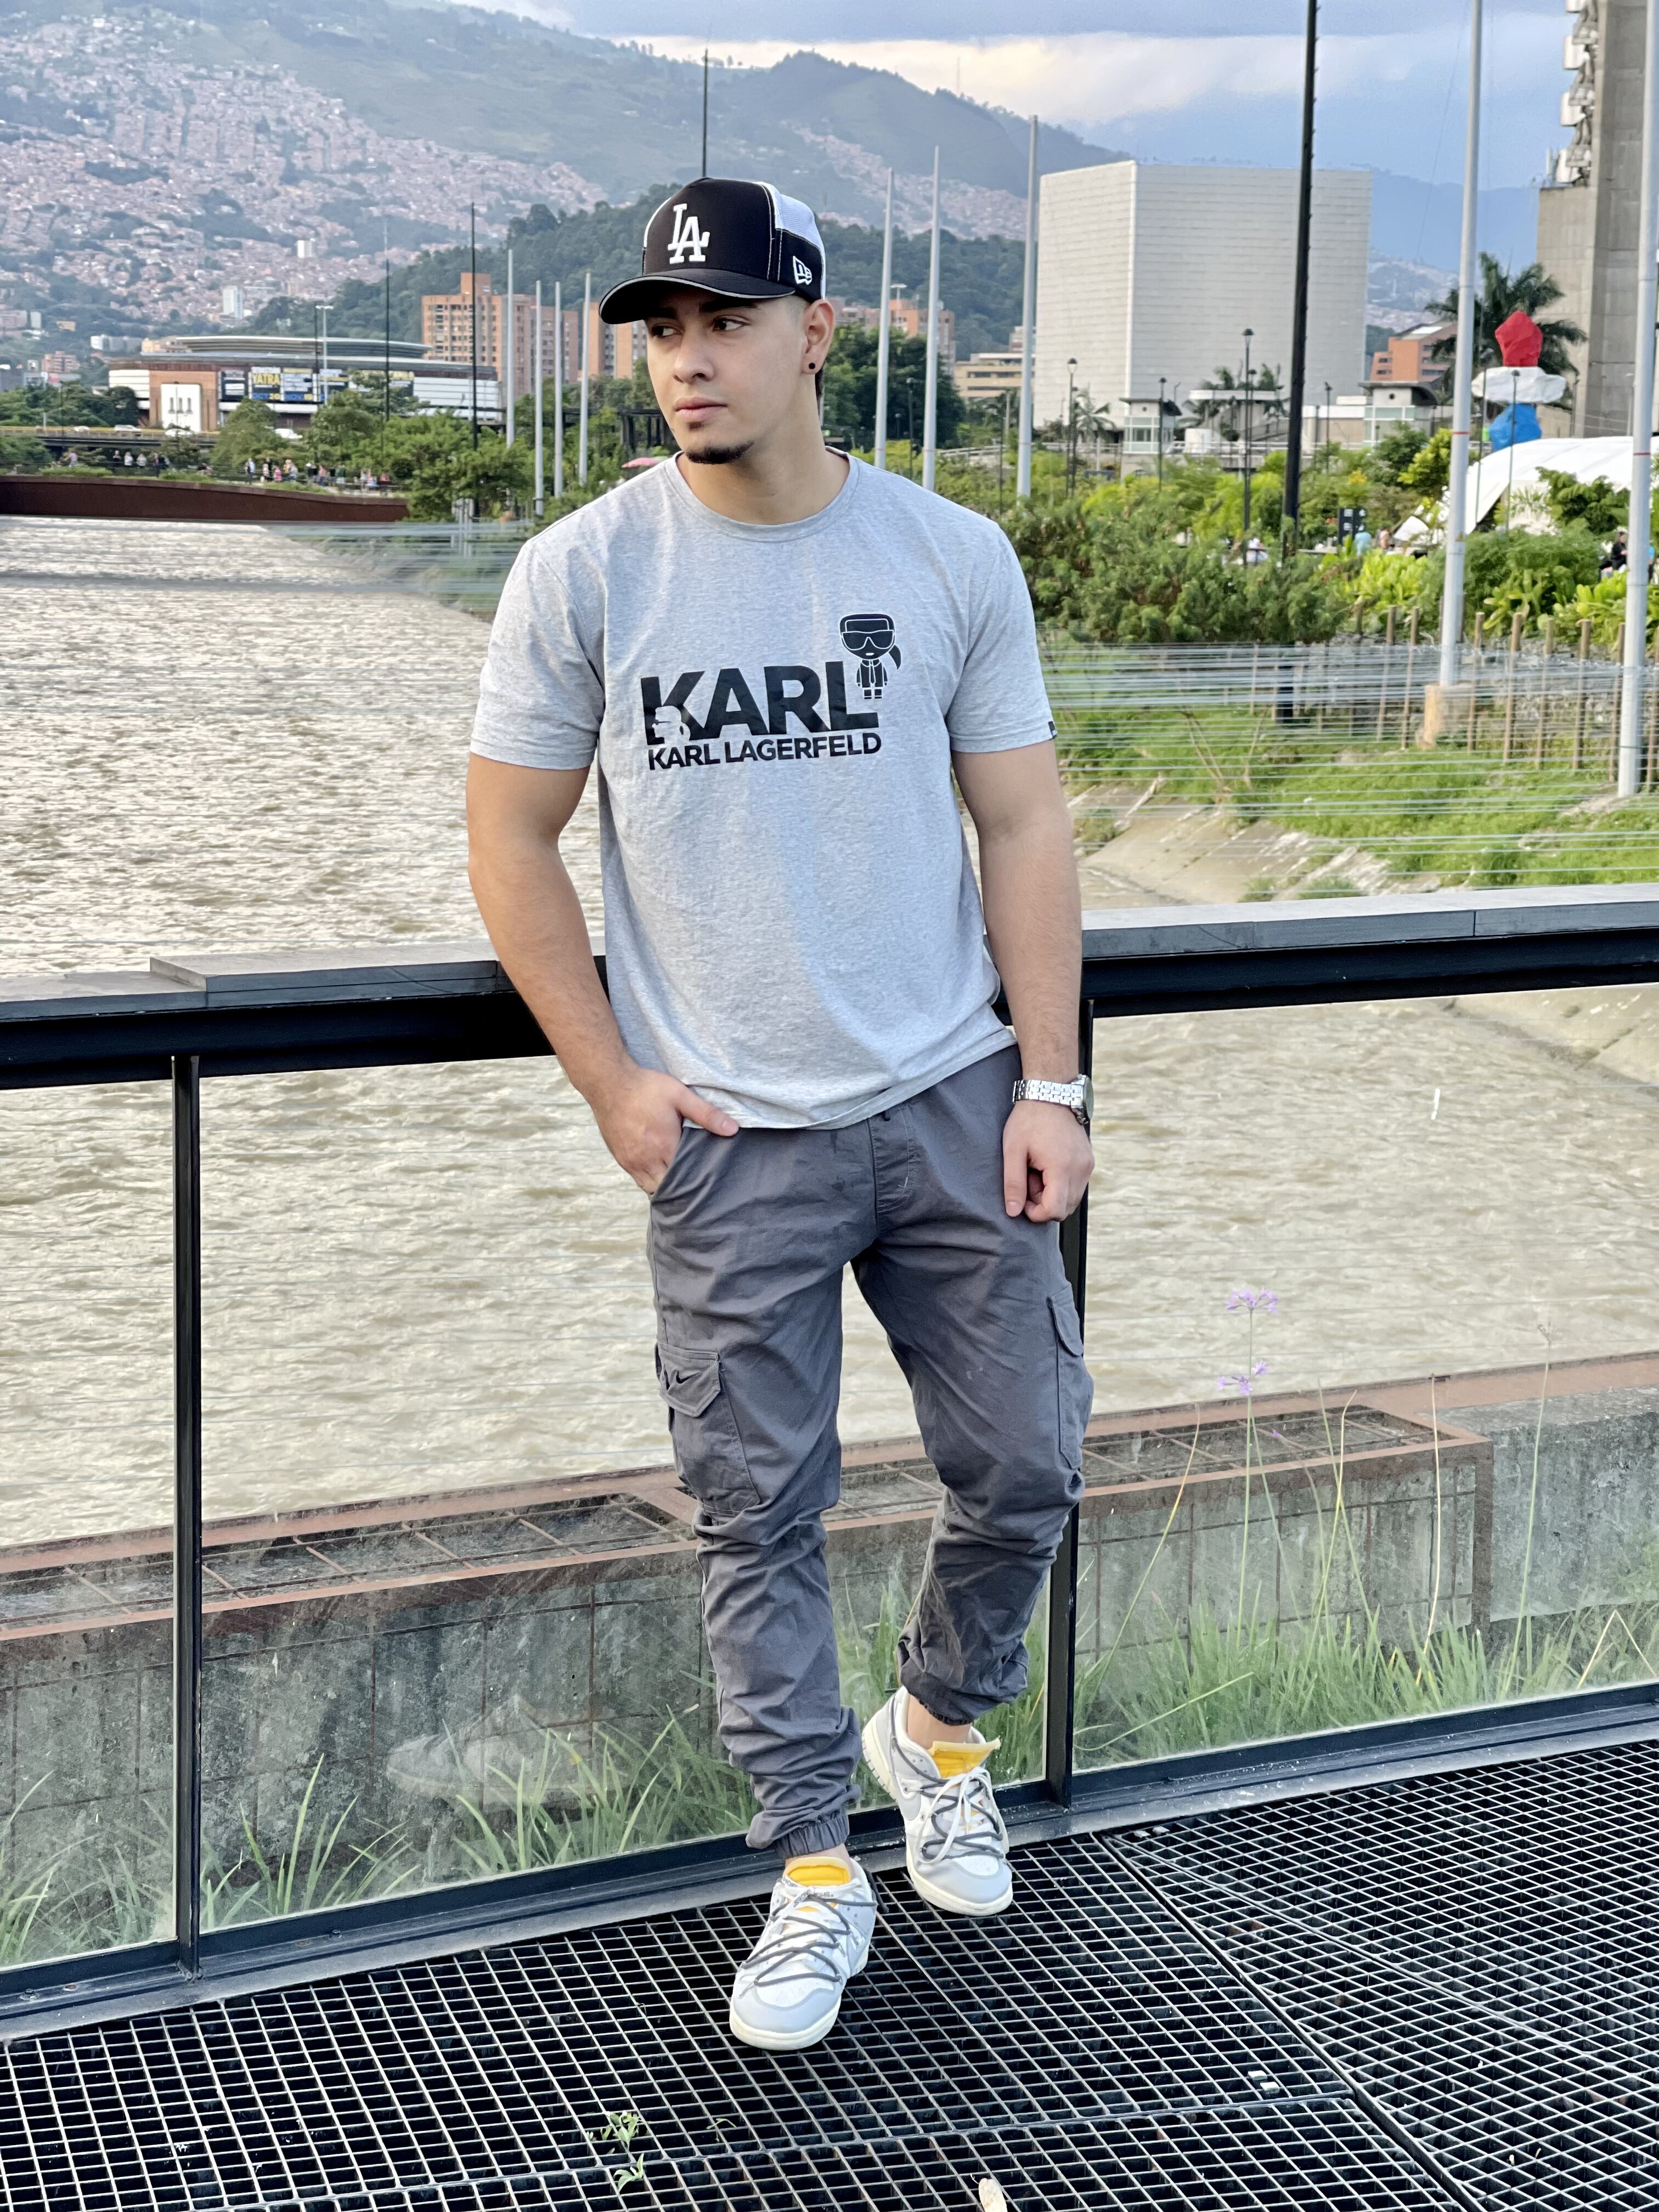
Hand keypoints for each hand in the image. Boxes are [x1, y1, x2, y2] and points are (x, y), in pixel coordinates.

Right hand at [589, 1063, 737, 1192]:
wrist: (609, 1083)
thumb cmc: (646, 1088)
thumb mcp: (680, 1095)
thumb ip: (707, 1114)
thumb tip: (733, 1129)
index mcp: (664, 1147)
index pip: (685, 1177)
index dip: (697, 1181)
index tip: (708, 1180)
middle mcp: (646, 1160)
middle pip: (668, 1187)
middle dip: (682, 1188)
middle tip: (696, 1183)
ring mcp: (631, 1161)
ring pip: (650, 1187)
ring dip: (664, 1185)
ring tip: (679, 1180)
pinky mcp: (620, 1158)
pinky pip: (637, 1179)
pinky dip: (649, 1179)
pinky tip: (659, 1171)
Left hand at [1003, 1099, 1093, 1222]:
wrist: (1050, 1094)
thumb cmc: (1028, 1120)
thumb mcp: (1013, 1151)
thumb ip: (1013, 1184)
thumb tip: (1013, 1212)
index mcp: (1062, 1167)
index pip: (1054, 1211)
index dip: (1035, 1213)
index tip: (1022, 1198)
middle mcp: (1081, 1169)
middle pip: (1064, 1209)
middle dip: (1043, 1203)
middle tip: (1028, 1180)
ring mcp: (1088, 1165)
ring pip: (1072, 1200)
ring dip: (1052, 1195)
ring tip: (1037, 1172)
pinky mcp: (1089, 1161)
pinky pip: (1076, 1186)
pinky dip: (1061, 1185)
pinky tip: (1047, 1167)